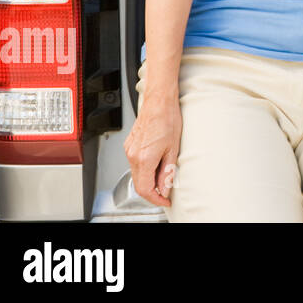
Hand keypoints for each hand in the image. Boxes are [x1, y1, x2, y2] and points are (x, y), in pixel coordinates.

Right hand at [124, 90, 181, 206]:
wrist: (159, 102)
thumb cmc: (168, 119)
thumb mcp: (173, 148)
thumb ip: (167, 171)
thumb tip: (165, 187)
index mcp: (144, 158)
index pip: (145, 189)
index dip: (156, 199)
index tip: (165, 200)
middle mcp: (133, 156)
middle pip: (138, 184)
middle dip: (152, 192)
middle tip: (166, 192)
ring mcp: (129, 150)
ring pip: (136, 174)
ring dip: (148, 180)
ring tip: (164, 176)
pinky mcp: (129, 145)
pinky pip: (135, 164)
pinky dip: (144, 170)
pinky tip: (156, 164)